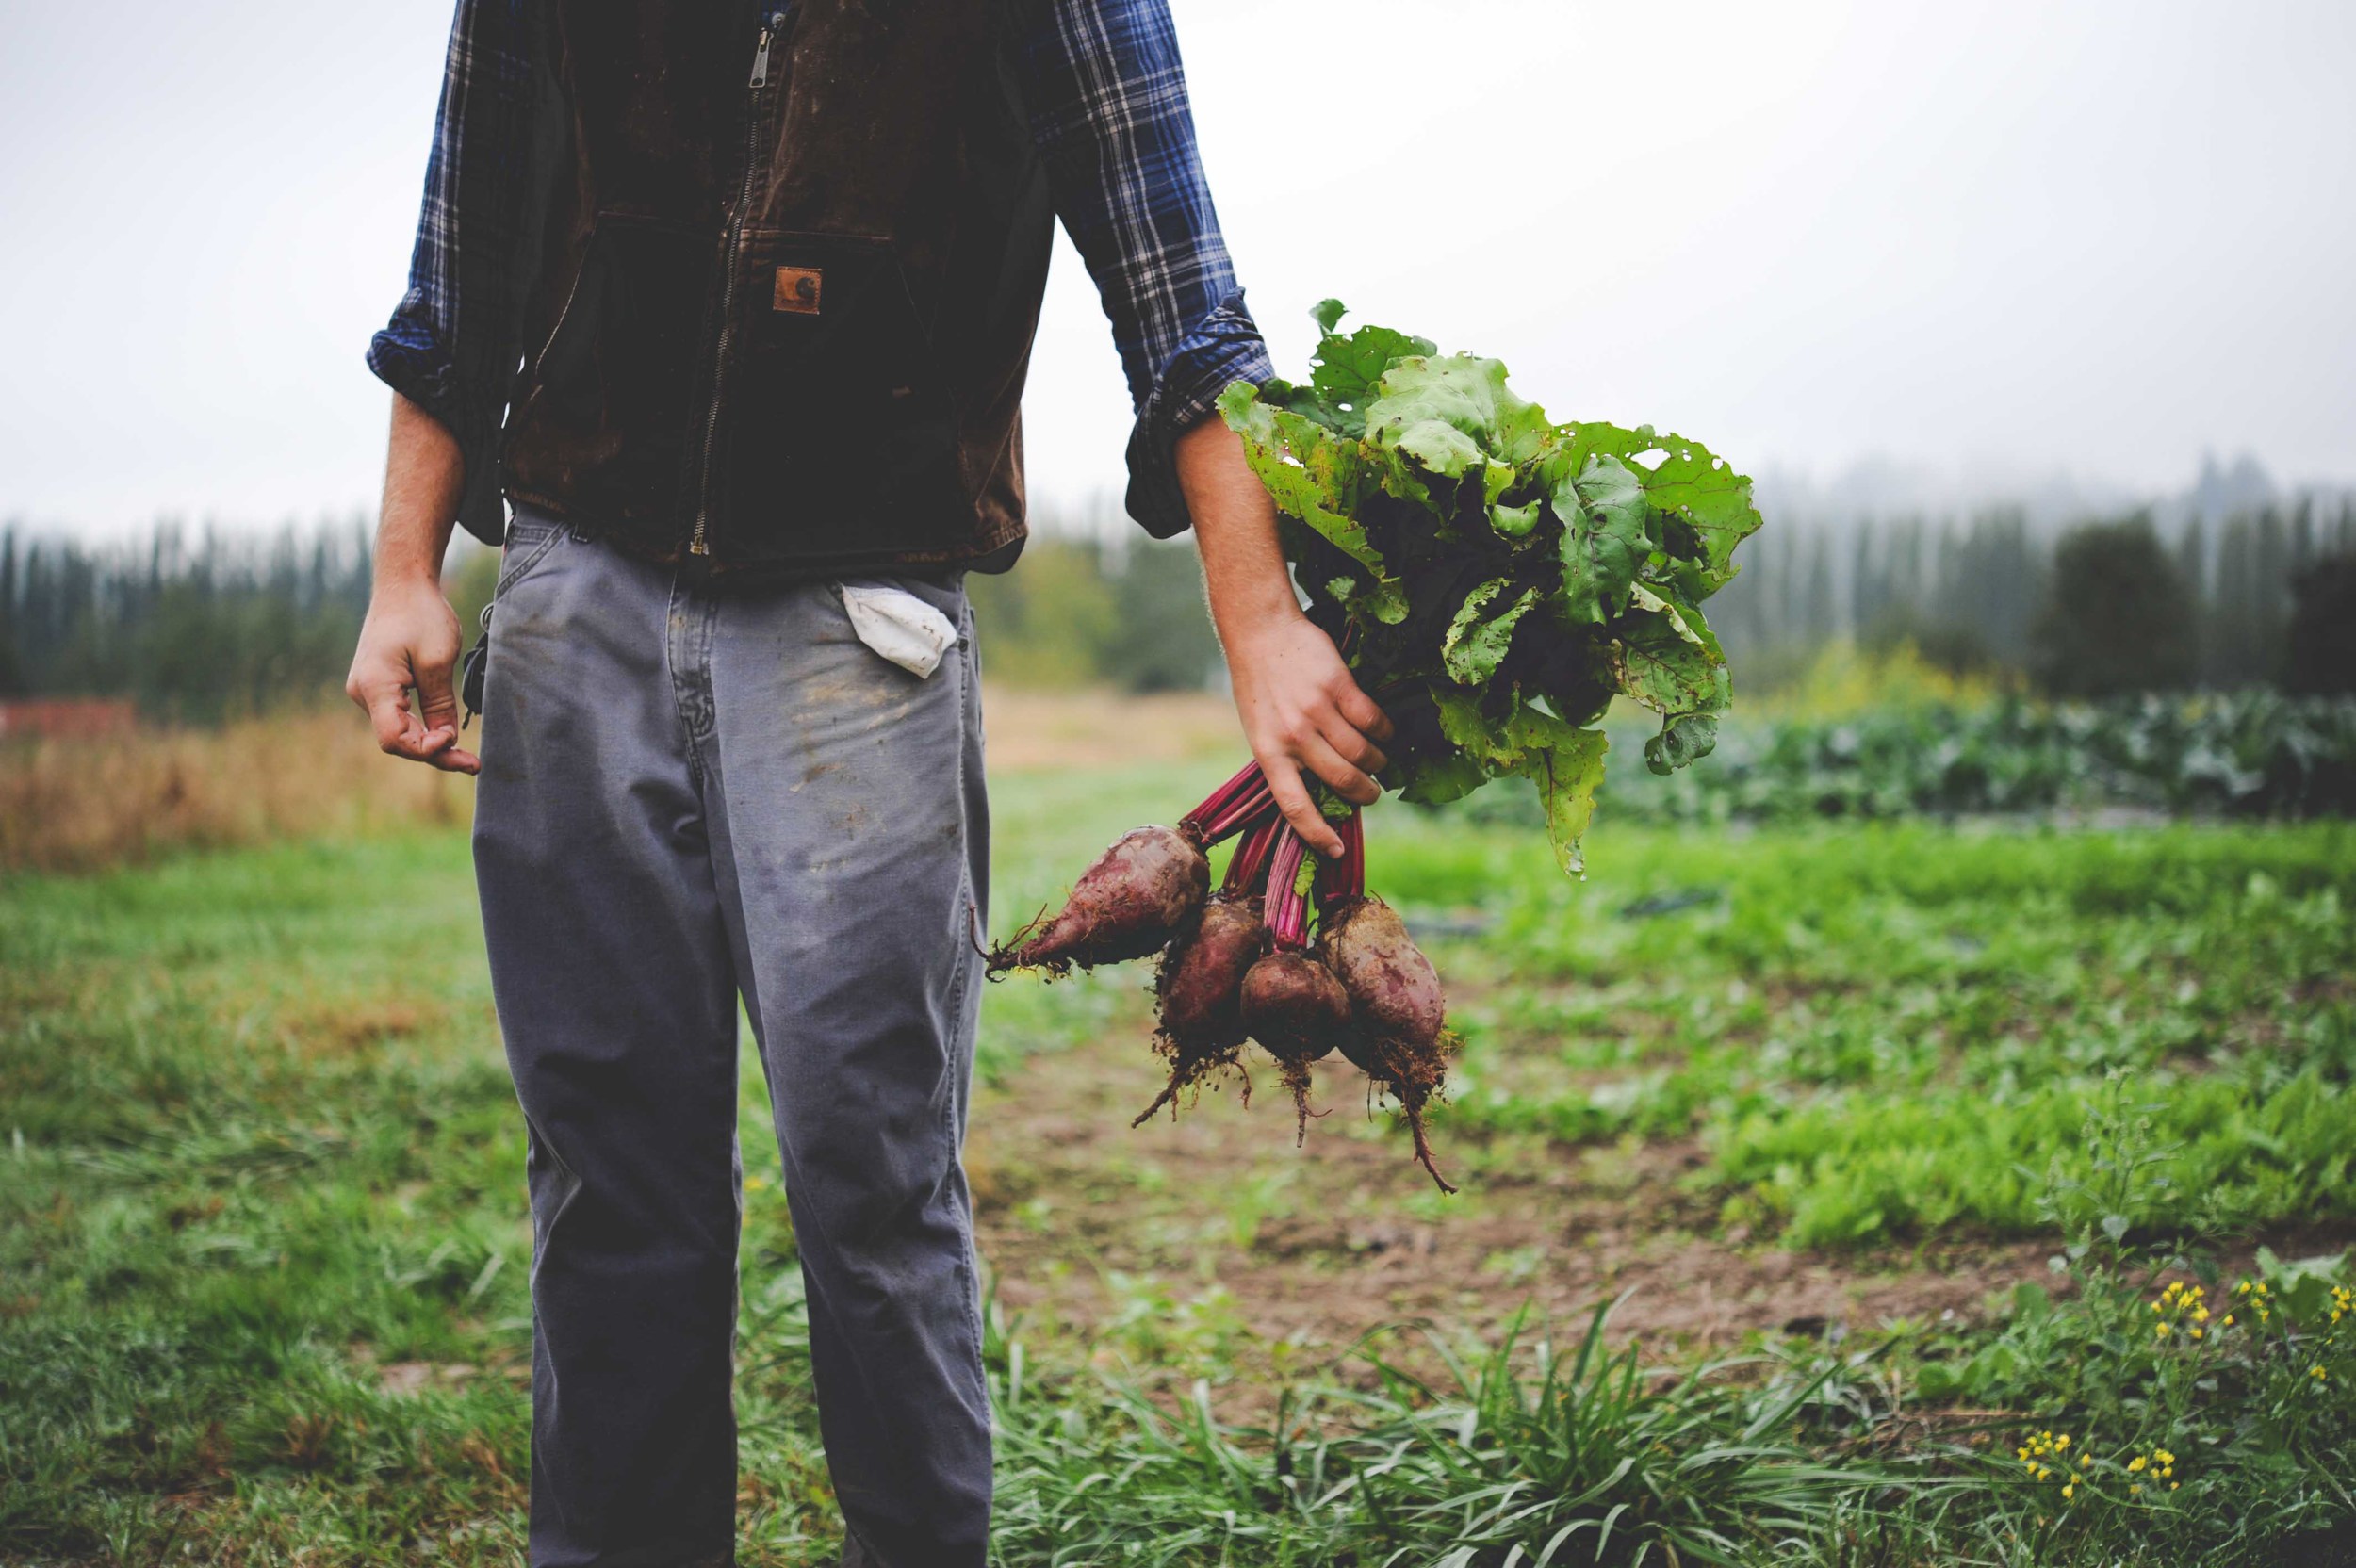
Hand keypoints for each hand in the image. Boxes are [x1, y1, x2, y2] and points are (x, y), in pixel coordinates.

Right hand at [345, 575, 478, 773]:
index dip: (426, 749)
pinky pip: (398, 716)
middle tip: (473, 764)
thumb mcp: (438, 661)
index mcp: (374, 685)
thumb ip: (440, 705)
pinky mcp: (377, 685)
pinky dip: (422, 727)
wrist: (403, 585)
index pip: (395, 739)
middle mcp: (362, 692)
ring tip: (464, 756)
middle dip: (434, 753)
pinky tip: (445, 734)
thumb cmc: (421, 615)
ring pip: (398, 730)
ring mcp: (366, 689)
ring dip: (429, 743)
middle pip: (397, 739)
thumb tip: (446, 742)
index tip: (455, 740)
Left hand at [1224, 608, 1391, 857]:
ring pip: (1362, 752)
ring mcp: (1316, 710)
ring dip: (1377, 762)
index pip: (1294, 805)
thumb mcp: (1261, 729)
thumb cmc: (1260, 685)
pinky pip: (1373, 721)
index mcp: (1268, 752)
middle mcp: (1293, 735)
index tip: (1335, 851)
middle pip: (1343, 780)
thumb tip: (1321, 793)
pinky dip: (1384, 732)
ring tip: (1378, 761)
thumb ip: (1287, 758)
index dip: (1316, 833)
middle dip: (1364, 794)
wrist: (1261, 632)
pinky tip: (1384, 733)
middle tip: (1372, 793)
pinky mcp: (1338, 686)